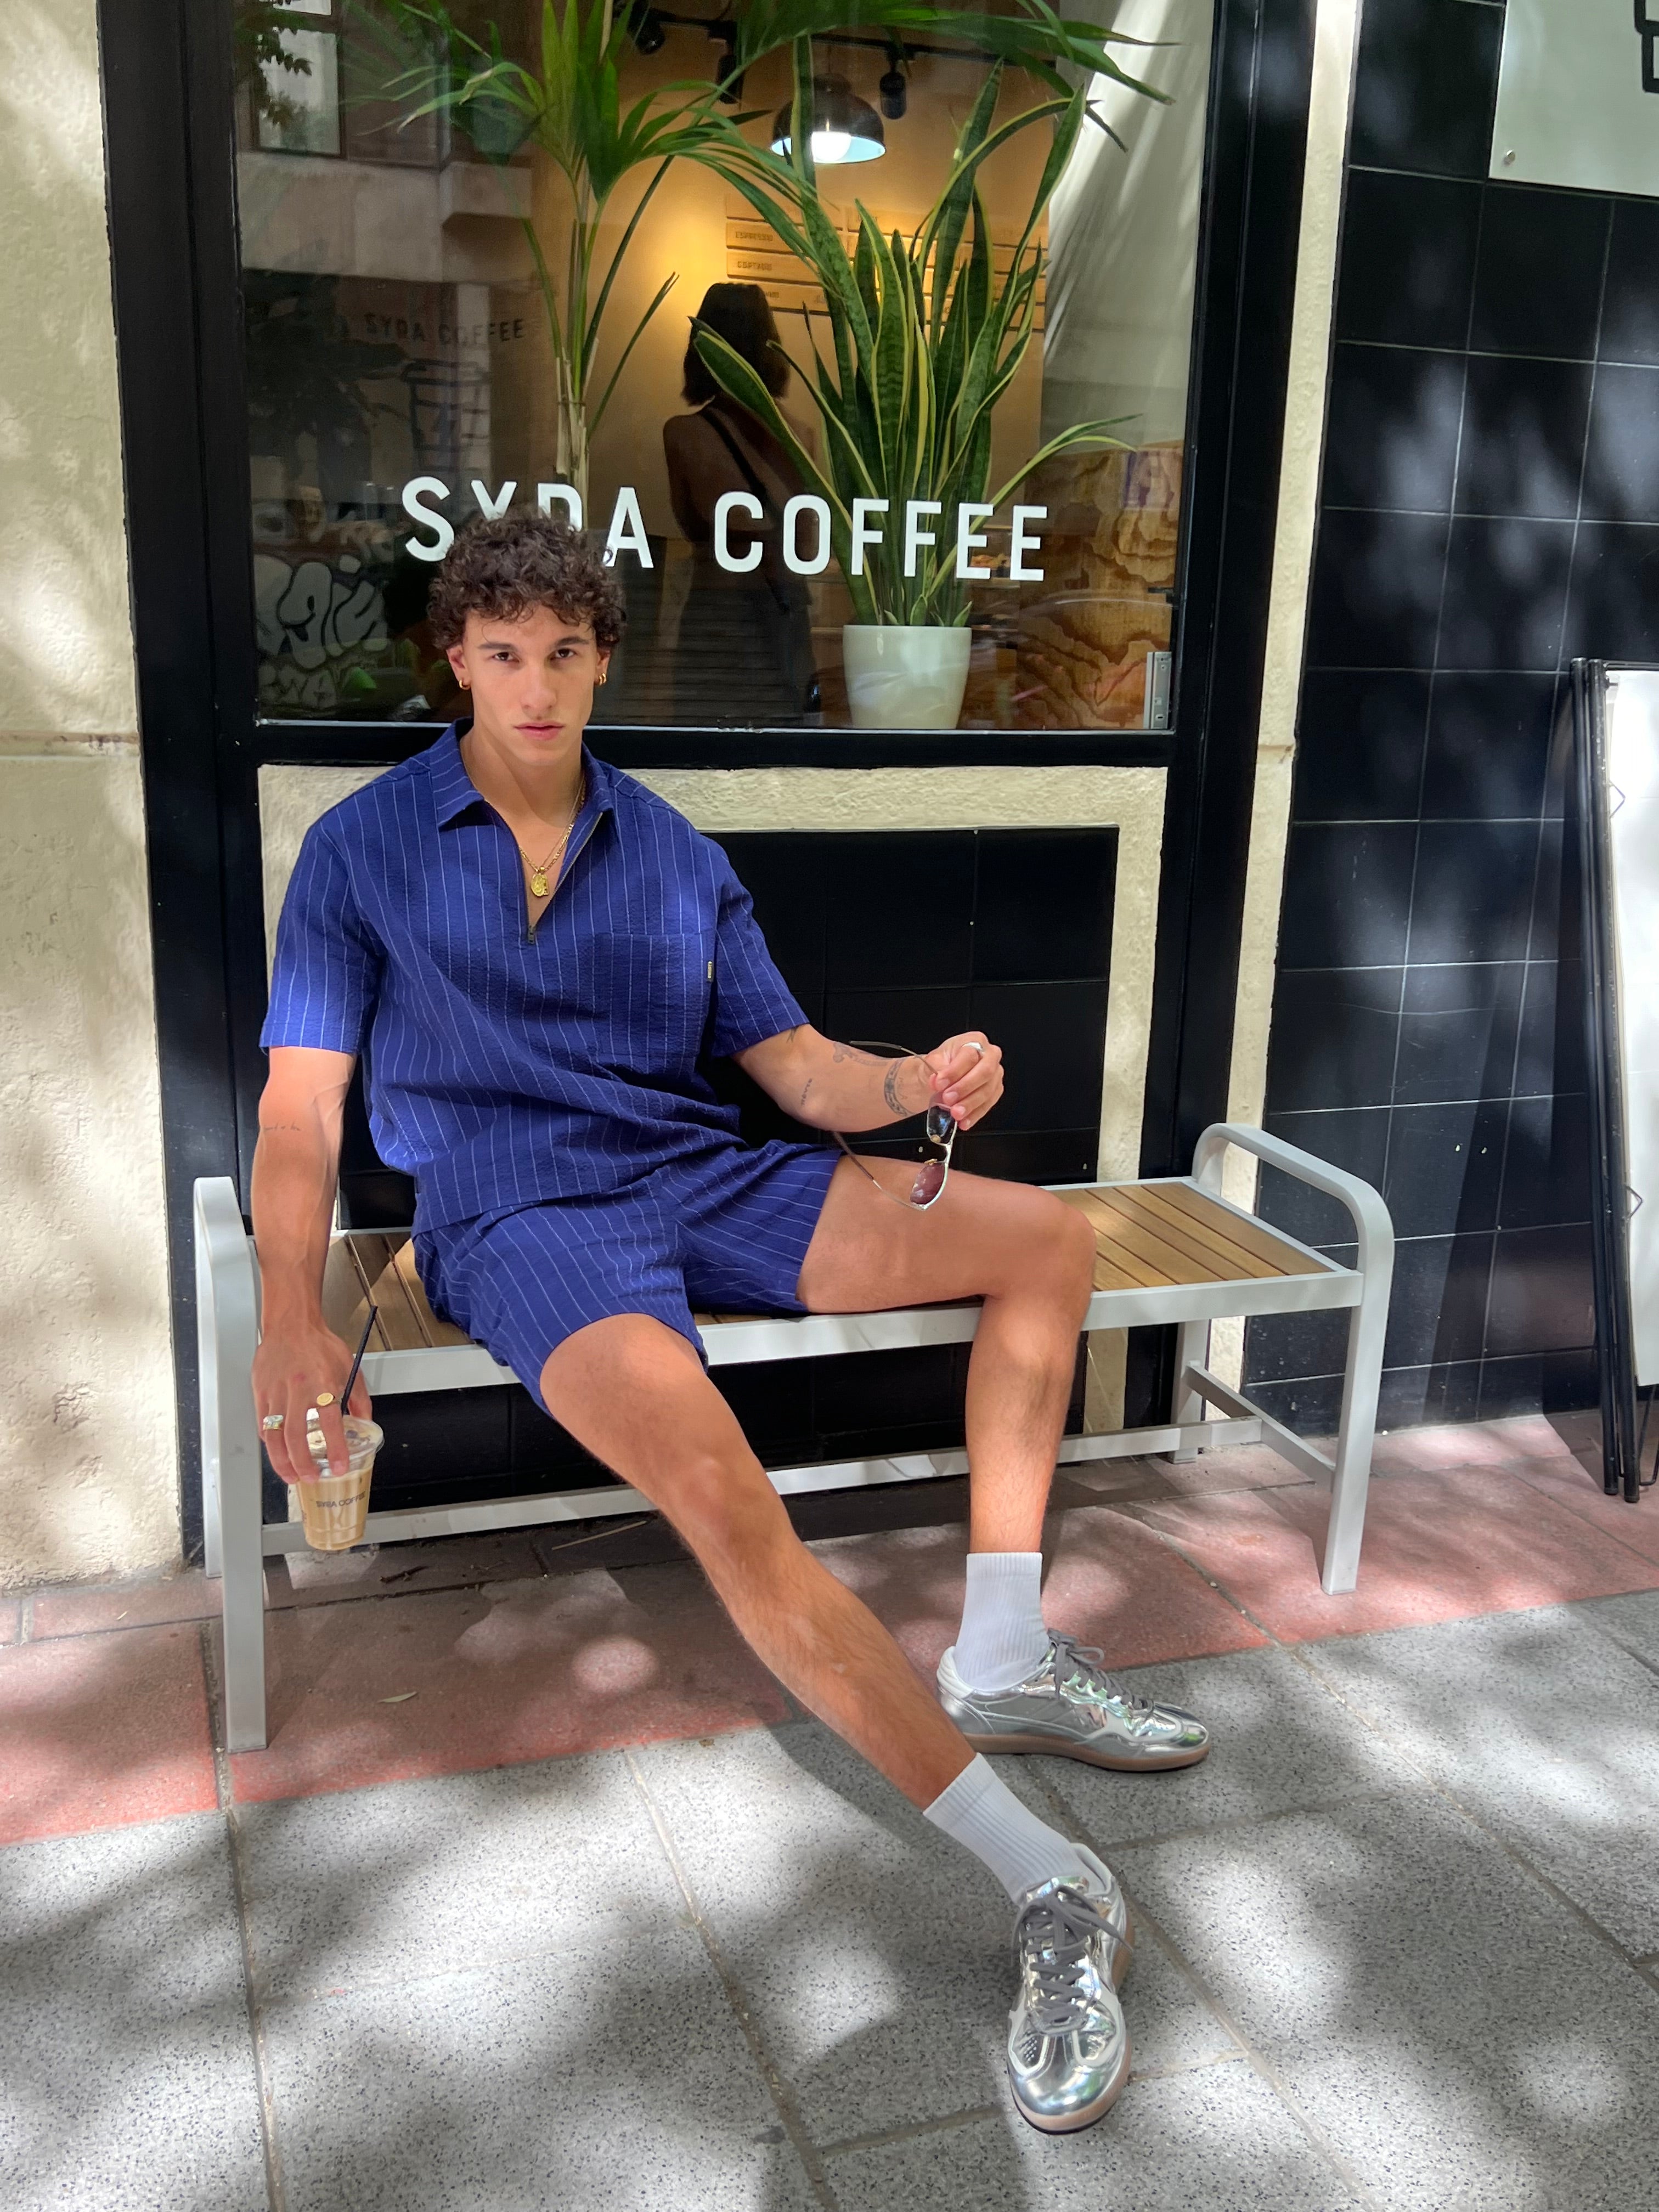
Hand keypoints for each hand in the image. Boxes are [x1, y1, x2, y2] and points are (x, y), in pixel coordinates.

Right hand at [252, 1320, 372, 1481]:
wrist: (292, 1324)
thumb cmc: (320, 1344)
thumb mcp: (350, 1368)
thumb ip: (359, 1399)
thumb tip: (366, 1422)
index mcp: (323, 1385)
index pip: (331, 1425)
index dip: (336, 1450)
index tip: (338, 1467)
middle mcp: (298, 1390)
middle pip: (296, 1437)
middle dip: (302, 1464)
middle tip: (310, 1478)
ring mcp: (276, 1392)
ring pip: (274, 1435)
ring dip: (281, 1461)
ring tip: (290, 1476)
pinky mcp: (260, 1391)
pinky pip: (263, 1423)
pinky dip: (270, 1441)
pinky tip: (277, 1451)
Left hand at [920, 1032, 1001, 1128]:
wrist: (941, 1079)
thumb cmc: (941, 1065)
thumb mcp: (933, 1061)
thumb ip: (936, 1068)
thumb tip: (936, 1079)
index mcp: (975, 1041)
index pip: (969, 1055)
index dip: (954, 1071)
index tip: (939, 1083)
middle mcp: (989, 1056)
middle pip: (985, 1072)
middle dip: (965, 1088)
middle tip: (948, 1099)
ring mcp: (995, 1075)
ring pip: (988, 1091)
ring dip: (970, 1104)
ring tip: (955, 1113)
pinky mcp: (995, 1092)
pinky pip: (988, 1105)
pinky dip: (974, 1115)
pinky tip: (963, 1121)